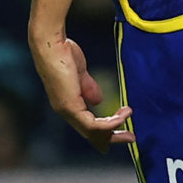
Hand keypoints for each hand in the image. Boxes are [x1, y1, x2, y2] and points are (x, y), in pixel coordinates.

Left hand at [30, 35, 134, 152]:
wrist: (51, 44)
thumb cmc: (62, 52)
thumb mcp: (80, 73)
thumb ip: (88, 87)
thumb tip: (98, 100)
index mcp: (68, 103)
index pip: (86, 125)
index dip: (104, 130)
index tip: (121, 128)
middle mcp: (65, 111)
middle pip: (91, 134)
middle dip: (111, 137)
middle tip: (130, 138)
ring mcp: (67, 110)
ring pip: (93, 132)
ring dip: (114, 131)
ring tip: (130, 126)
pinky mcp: (70, 107)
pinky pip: (94, 124)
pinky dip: (111, 123)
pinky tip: (124, 115)